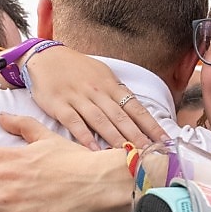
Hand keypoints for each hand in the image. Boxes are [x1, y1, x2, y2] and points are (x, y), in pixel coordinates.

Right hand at [27, 46, 168, 149]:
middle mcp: (98, 92)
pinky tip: (94, 150)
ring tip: (128, 154)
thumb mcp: (102, 75)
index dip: (151, 125)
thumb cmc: (77, 69)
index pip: (136, 108)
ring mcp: (78, 98)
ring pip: (101, 121)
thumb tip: (137, 113)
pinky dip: (84, 136)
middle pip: (121, 117)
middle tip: (151, 153)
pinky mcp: (59, 105)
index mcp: (111, 85)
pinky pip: (74, 122)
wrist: (46, 57)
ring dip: (116, 139)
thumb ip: (117, 94)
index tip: (164, 140)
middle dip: (138, 136)